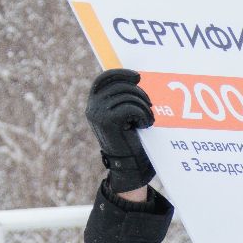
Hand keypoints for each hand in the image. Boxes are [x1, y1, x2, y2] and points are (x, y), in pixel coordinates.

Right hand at [86, 69, 155, 193]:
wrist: (129, 168)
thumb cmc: (131, 142)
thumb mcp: (125, 117)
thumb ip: (123, 100)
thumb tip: (135, 78)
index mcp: (94, 103)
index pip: (104, 78)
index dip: (121, 74)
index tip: (138, 76)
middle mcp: (92, 107)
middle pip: (120, 85)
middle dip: (139, 93)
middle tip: (150, 105)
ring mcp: (98, 114)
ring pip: (128, 96)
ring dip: (144, 106)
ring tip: (149, 119)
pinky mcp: (107, 121)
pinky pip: (131, 107)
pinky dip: (143, 114)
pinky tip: (146, 124)